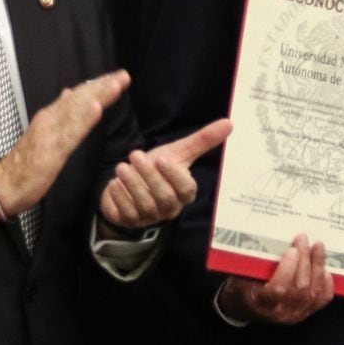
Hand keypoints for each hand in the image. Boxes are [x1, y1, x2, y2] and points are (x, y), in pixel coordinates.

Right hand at [0, 71, 130, 221]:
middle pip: (80, 98)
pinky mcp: (52, 150)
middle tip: (124, 75)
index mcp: (50, 115)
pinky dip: (85, 120)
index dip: (97, 85)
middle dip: (103, 86)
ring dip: (98, 96)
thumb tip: (69, 93)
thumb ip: (57, 115)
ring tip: (116, 84)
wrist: (6, 184)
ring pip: (78, 110)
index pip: (77, 96)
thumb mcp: (44, 133)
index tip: (117, 77)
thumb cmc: (27, 162)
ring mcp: (51, 132)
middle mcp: (50, 118)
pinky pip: (71, 133)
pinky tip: (97, 109)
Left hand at [99, 118, 231, 231]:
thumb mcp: (178, 152)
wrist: (130, 183)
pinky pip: (127, 214)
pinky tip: (114, 184)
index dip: (174, 175)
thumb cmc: (158, 168)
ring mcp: (150, 217)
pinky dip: (120, 198)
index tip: (161, 158)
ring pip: (145, 205)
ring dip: (133, 185)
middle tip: (136, 156)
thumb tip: (229, 123)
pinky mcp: (131, 221)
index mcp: (184, 193)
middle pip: (164, 197)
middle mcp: (170, 208)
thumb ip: (202, 140)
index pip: (186, 189)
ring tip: (122, 167)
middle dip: (149, 177)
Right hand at [216, 235, 333, 324]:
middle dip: (305, 260)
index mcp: (260, 303)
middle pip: (300, 288)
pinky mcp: (306, 312)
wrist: (243, 308)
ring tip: (317, 247)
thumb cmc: (241, 287)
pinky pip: (322, 299)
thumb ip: (255, 263)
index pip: (279, 290)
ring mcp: (296, 314)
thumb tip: (270, 240)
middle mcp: (281, 312)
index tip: (291, 250)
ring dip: (317, 267)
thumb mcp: (240, 275)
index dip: (288, 270)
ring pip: (313, 292)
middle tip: (303, 239)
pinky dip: (326, 283)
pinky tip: (325, 268)